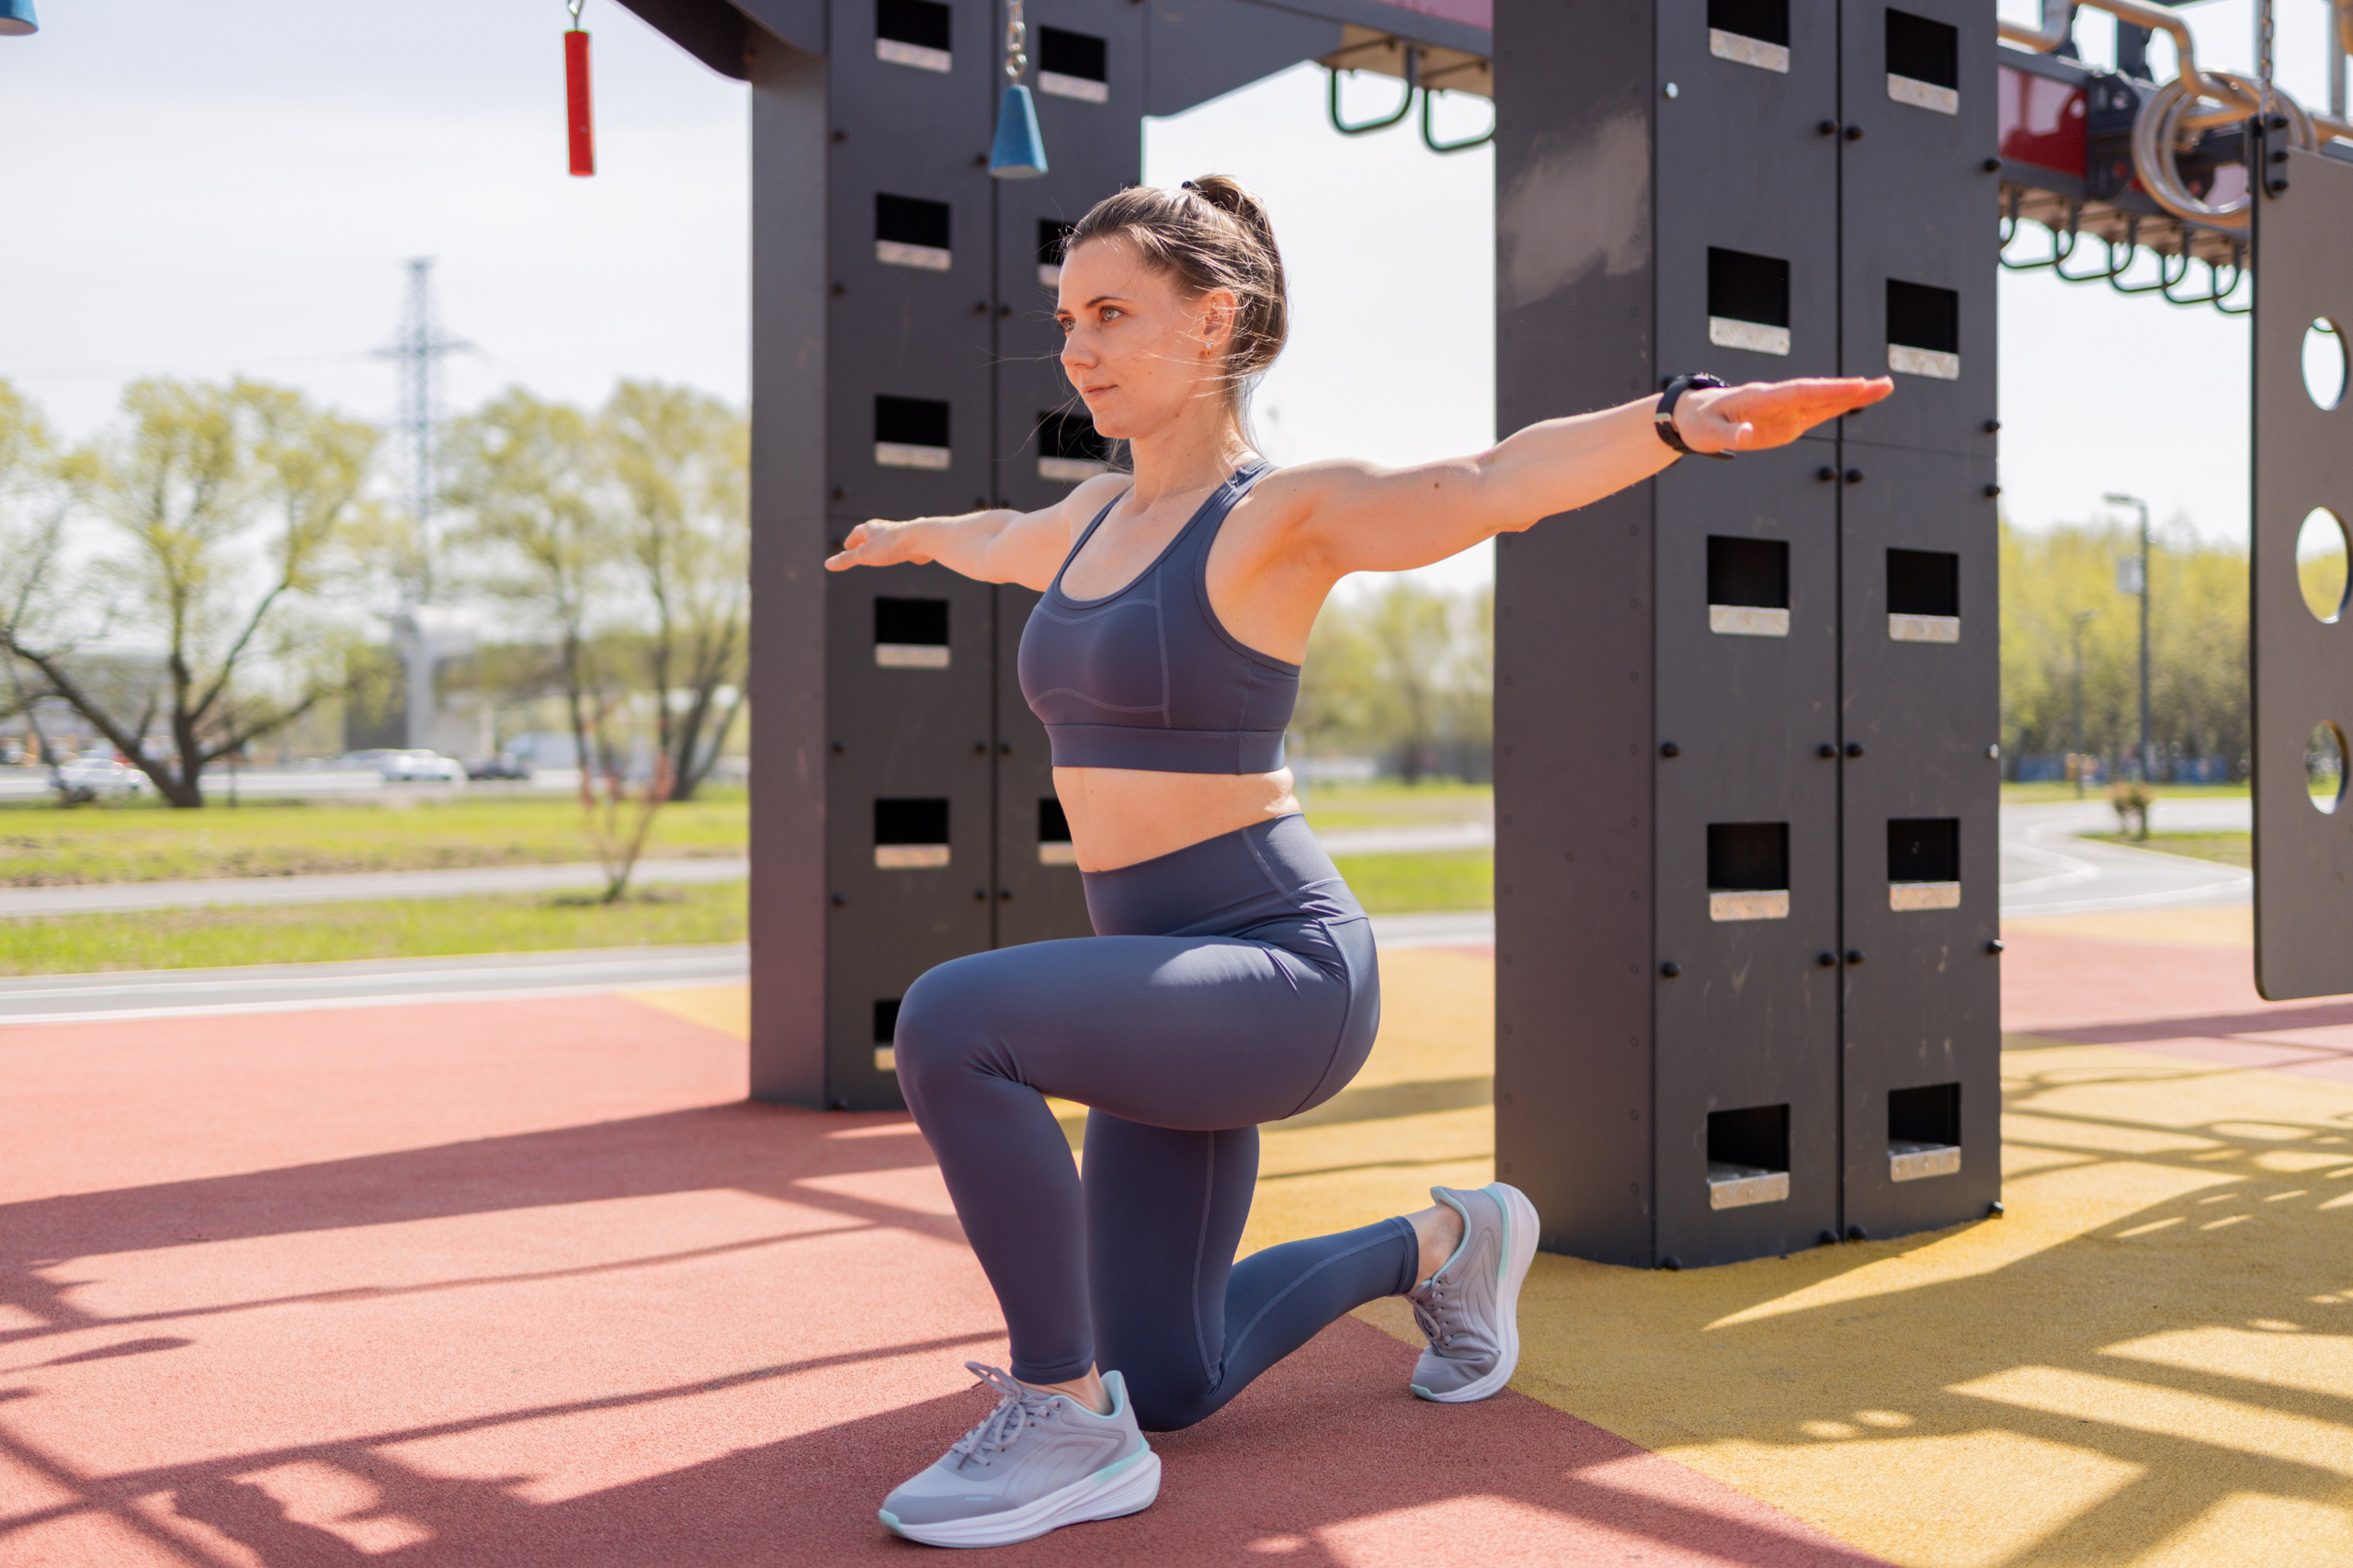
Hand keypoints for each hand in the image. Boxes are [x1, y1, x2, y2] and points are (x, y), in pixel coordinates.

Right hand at [825, 520, 932, 571]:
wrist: (921, 540)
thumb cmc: (890, 546)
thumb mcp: (864, 556)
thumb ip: (847, 560)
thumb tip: (827, 564)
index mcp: (871, 529)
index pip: (858, 533)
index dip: (852, 541)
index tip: (848, 547)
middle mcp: (885, 528)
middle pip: (873, 532)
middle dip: (867, 538)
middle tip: (862, 543)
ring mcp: (900, 534)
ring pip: (889, 537)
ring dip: (883, 542)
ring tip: (882, 548)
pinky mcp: (913, 542)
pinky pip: (904, 544)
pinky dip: (900, 547)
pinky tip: (905, 552)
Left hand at [1677, 376, 1893, 454]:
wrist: (1694, 416)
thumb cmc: (1701, 423)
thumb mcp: (1709, 433)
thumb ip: (1730, 436)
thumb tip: (1748, 436)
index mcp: (1761, 398)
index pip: (1800, 392)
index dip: (1828, 389)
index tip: (1855, 386)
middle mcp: (1778, 399)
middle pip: (1819, 392)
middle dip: (1851, 389)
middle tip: (1884, 384)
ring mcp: (1785, 409)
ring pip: (1823, 400)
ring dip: (1852, 395)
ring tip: (1883, 388)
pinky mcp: (1787, 420)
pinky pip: (1816, 412)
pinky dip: (1838, 406)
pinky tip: (1860, 400)